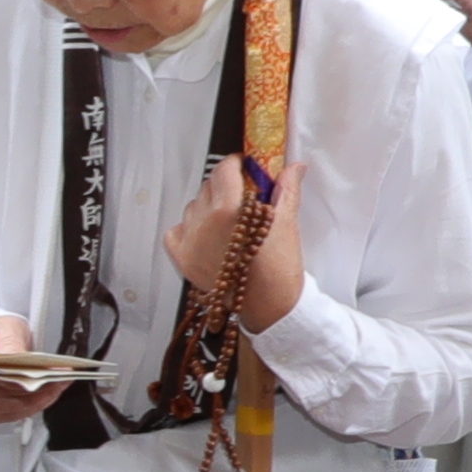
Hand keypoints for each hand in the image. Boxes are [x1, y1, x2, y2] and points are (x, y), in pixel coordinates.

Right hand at [0, 306, 56, 429]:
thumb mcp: (5, 326)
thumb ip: (11, 341)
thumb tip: (17, 358)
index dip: (15, 378)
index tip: (43, 374)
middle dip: (33, 393)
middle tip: (59, 381)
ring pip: (6, 410)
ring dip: (35, 402)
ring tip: (56, 387)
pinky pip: (8, 415)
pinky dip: (30, 407)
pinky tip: (46, 396)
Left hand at [161, 157, 303, 335]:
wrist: (269, 307)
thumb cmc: (279, 269)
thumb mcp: (286, 225)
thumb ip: (286, 191)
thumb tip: (293, 167)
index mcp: (229, 211)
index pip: (223, 170)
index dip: (235, 164)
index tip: (243, 166)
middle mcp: (204, 223)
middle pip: (208, 187)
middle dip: (225, 186)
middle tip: (242, 197)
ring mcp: (189, 241)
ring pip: (193, 207)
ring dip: (208, 207)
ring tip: (228, 222)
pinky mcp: (182, 258)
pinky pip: (177, 230)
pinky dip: (189, 228)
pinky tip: (207, 235)